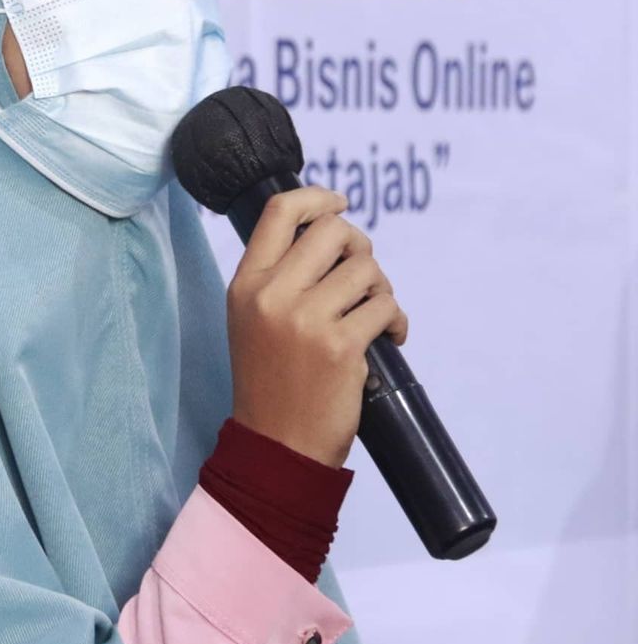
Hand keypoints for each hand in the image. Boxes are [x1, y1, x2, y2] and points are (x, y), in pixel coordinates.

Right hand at [226, 187, 407, 469]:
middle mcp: (272, 294)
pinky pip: (386, 307)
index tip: (339, 203)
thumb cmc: (270, 381)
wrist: (277, 446)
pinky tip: (390, 338)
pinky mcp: (341, 346)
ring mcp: (306, 320)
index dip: (317, 197)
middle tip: (361, 276)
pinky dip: (396, 321)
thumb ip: (280, 275)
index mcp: (246, 283)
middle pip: (333, 230)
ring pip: (367, 269)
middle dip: (358, 247)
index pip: (279, 211)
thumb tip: (330, 231)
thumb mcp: (253, 319)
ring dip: (381, 289)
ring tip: (374, 315)